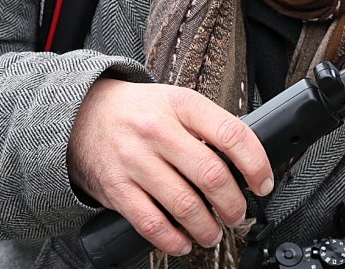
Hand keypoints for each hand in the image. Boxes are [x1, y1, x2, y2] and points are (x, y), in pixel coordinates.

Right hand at [68, 79, 273, 255]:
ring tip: (214, 233)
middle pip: (212, 175)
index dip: (255, 164)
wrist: (81, 114)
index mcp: (182, 105)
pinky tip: (183, 242)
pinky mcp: (116, 188)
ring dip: (207, 227)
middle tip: (238, 213)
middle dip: (233, 204)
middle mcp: (159, 131)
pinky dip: (172, 240)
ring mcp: (135, 160)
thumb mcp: (177, 102)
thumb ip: (208, 126)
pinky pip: (151, 223)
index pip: (232, 134)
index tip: (263, 183)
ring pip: (184, 204)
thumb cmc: (139, 110)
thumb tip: (245, 161)